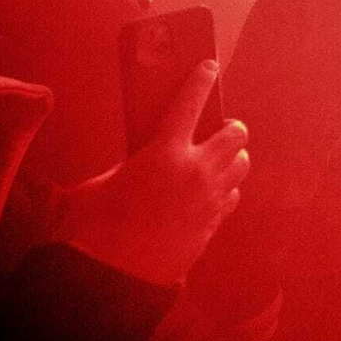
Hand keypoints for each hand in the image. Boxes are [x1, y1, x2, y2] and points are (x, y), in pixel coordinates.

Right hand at [55, 61, 248, 285]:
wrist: (112, 275)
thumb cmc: (98, 226)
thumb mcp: (105, 181)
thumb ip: (133, 160)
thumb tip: (149, 152)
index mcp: (164, 153)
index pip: (190, 102)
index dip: (201, 79)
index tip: (210, 65)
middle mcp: (196, 170)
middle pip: (236, 132)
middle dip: (230, 126)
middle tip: (218, 128)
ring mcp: (210, 197)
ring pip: (242, 163)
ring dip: (233, 156)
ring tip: (217, 157)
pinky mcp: (215, 221)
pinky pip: (233, 194)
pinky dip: (227, 187)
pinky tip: (211, 190)